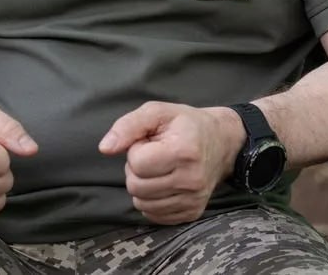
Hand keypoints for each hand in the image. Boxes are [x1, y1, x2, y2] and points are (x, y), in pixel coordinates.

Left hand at [99, 101, 244, 224]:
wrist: (222, 142)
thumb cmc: (186, 124)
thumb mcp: (157, 112)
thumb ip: (127, 126)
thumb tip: (105, 148)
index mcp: (184, 151)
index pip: (137, 163)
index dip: (136, 149)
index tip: (150, 142)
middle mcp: (192, 179)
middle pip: (136, 186)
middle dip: (136, 169)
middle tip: (152, 156)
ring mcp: (194, 199)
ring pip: (142, 204)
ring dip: (142, 185)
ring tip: (158, 168)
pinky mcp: (192, 213)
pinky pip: (154, 215)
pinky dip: (151, 200)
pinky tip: (163, 183)